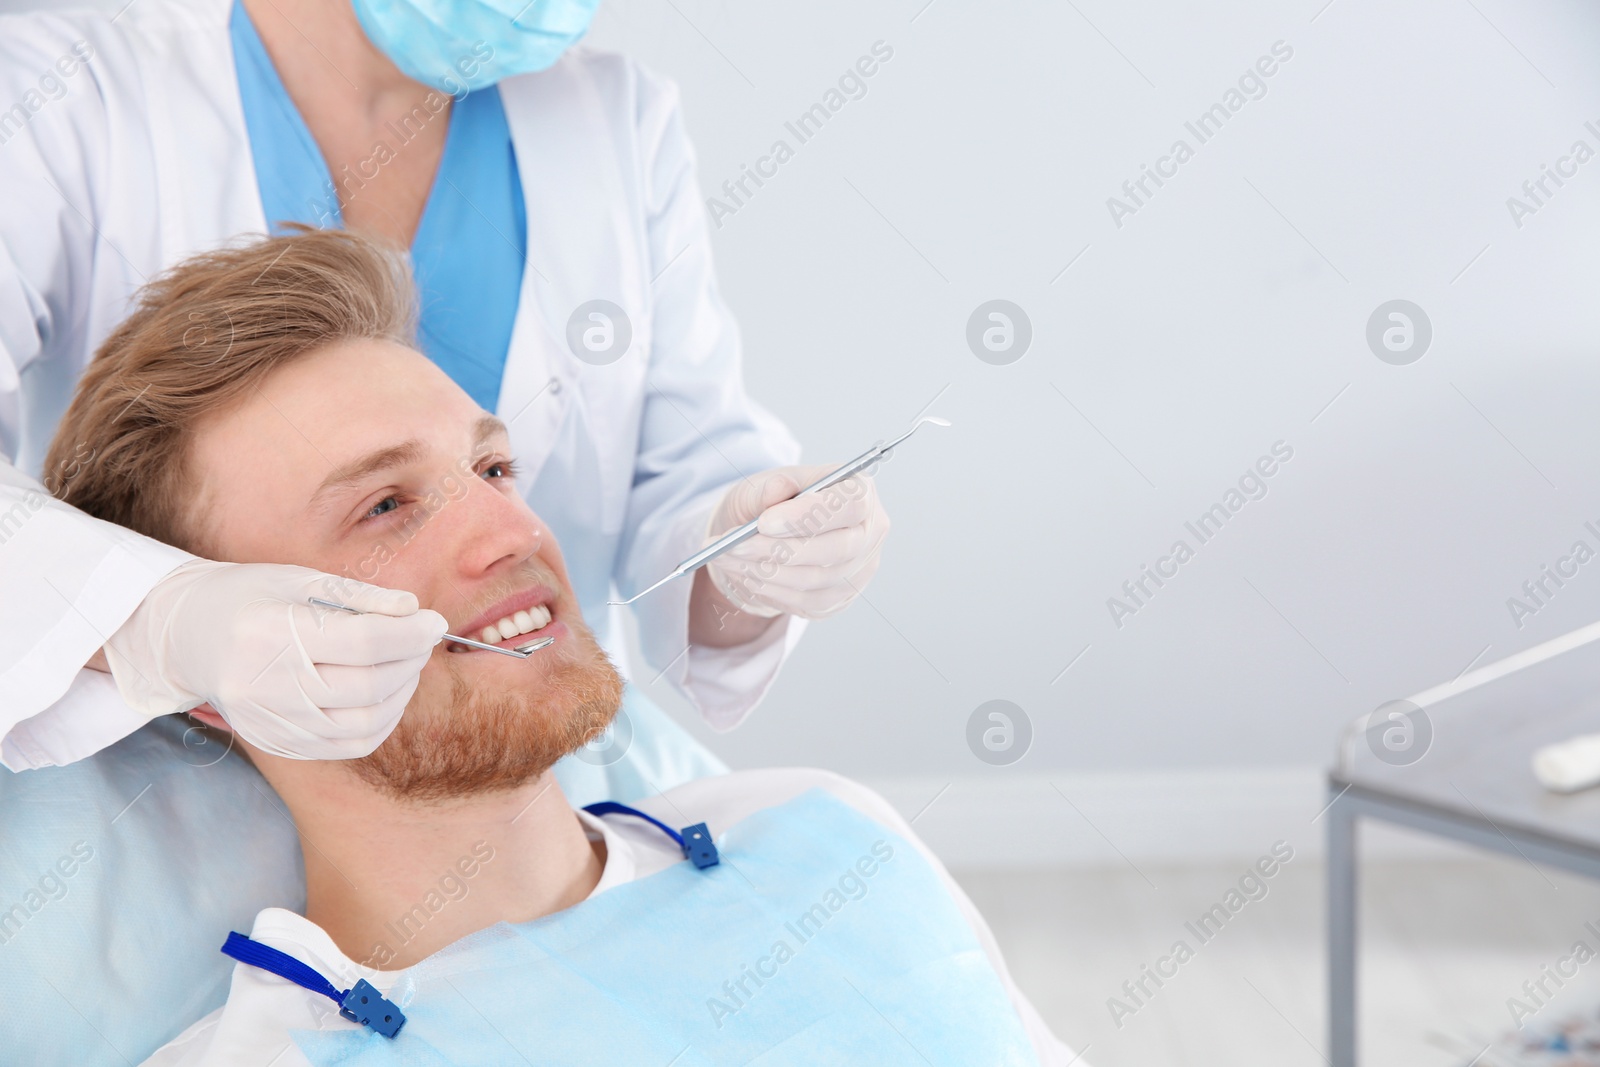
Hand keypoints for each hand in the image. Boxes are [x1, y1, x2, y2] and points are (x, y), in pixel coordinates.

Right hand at [102, 560, 446, 759]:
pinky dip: (380, 722)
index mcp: (271, 633)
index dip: (411, 633)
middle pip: (368, 685)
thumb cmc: (249, 598)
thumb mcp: (300, 580)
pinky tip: (385, 695)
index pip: (363, 642)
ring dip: (401, 694)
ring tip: (405, 665)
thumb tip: (415, 612)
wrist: (187, 636)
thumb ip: (361, 598)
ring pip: (364, 724)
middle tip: (422, 640)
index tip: (435, 621)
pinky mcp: (276, 742)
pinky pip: (346, 746)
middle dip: (411, 661)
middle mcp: (267, 684)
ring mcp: (269, 721)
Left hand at [703, 465, 889, 619]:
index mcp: (861, 492)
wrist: (766, 535)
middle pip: (836, 549)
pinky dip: (768, 589)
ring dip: (766, 571)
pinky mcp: (838, 599)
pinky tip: (742, 574)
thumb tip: (780, 489)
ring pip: (816, 579)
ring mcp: (858, 571)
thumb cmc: (773, 502)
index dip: (809, 515)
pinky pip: (804, 601)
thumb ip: (771, 485)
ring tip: (726, 557)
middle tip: (734, 546)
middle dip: (779, 549)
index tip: (764, 522)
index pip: (850, 504)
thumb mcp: (764, 483)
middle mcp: (869, 533)